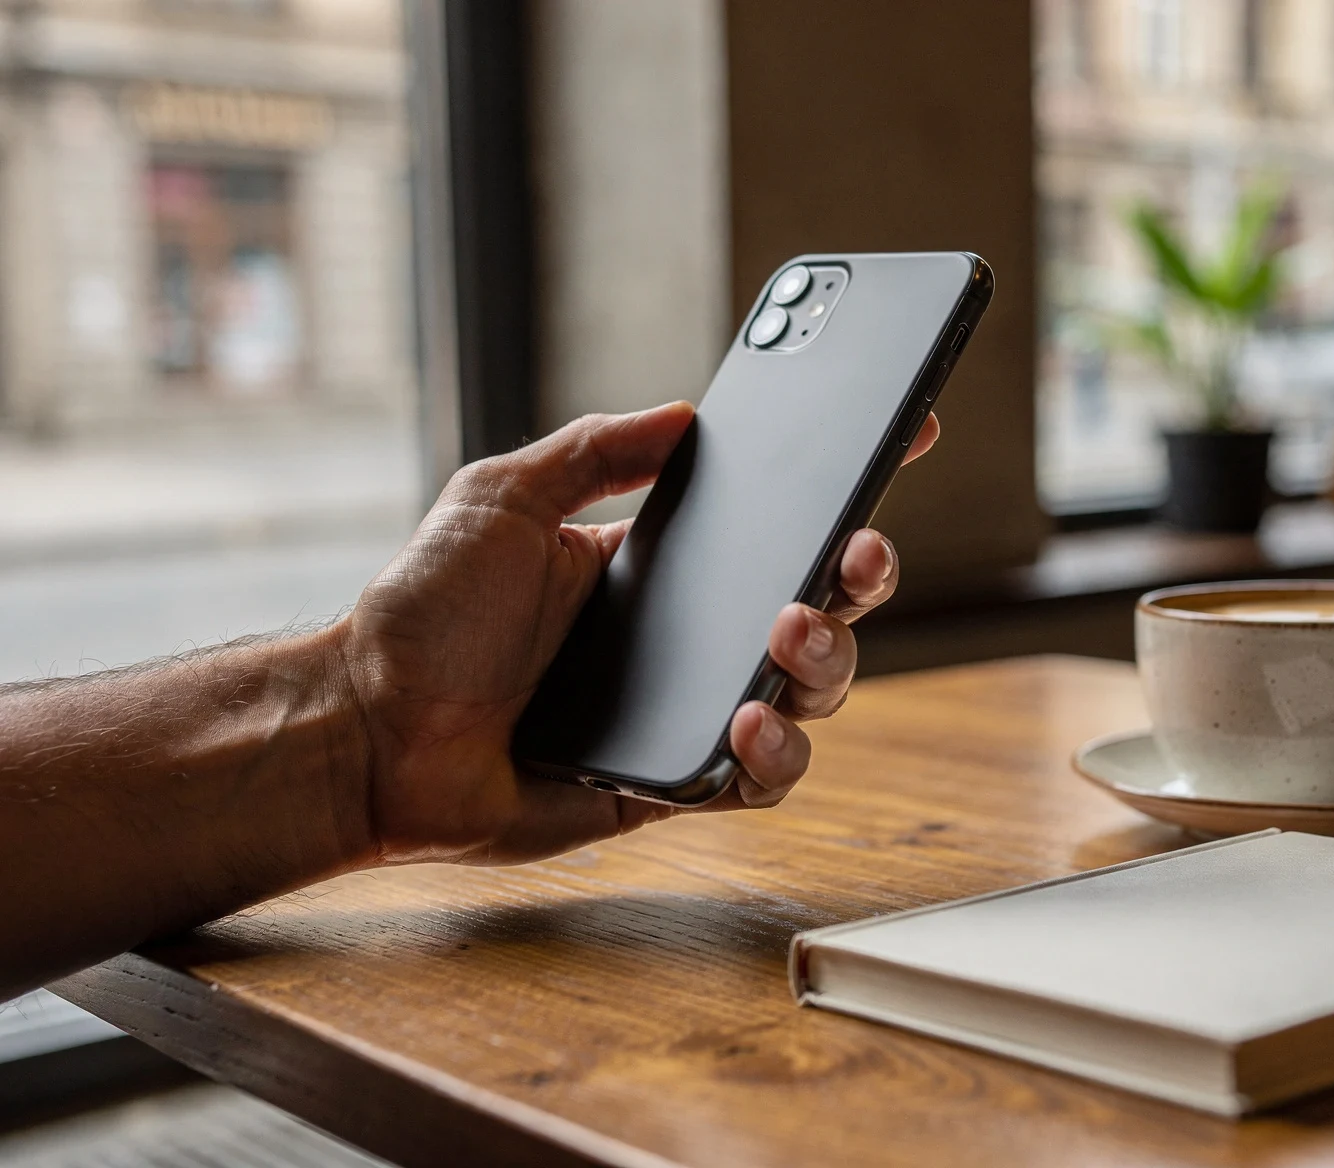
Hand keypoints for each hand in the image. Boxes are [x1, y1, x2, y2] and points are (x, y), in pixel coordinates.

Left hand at [337, 402, 938, 866]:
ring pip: (813, 692)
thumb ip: (593, 449)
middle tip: (854, 552)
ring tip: (785, 632)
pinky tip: (746, 721)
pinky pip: (765, 777)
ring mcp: (690, 710)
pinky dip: (777, 752)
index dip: (844, 485)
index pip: (776, 520)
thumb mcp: (501, 497)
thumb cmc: (423, 614)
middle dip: (864, 575)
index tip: (902, 432)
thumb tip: (685, 411)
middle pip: (823, 606)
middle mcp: (692, 636)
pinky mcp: (675, 783)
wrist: (367, 730)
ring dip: (826, 660)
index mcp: (664, 565)